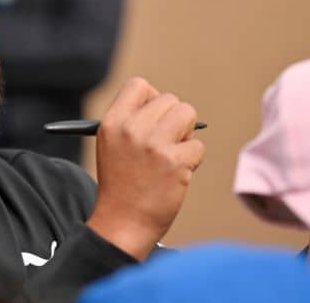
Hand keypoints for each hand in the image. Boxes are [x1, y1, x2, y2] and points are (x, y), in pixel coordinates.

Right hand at [86, 77, 204, 259]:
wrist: (123, 224)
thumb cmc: (121, 185)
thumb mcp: (111, 145)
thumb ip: (132, 122)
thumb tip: (167, 106)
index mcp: (112, 122)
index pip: (138, 85)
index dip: (152, 98)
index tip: (154, 116)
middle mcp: (132, 128)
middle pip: (170, 99)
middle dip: (174, 120)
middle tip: (165, 143)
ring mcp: (154, 144)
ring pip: (188, 115)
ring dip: (186, 135)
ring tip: (172, 155)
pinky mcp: (175, 162)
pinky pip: (198, 146)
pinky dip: (193, 160)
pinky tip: (176, 174)